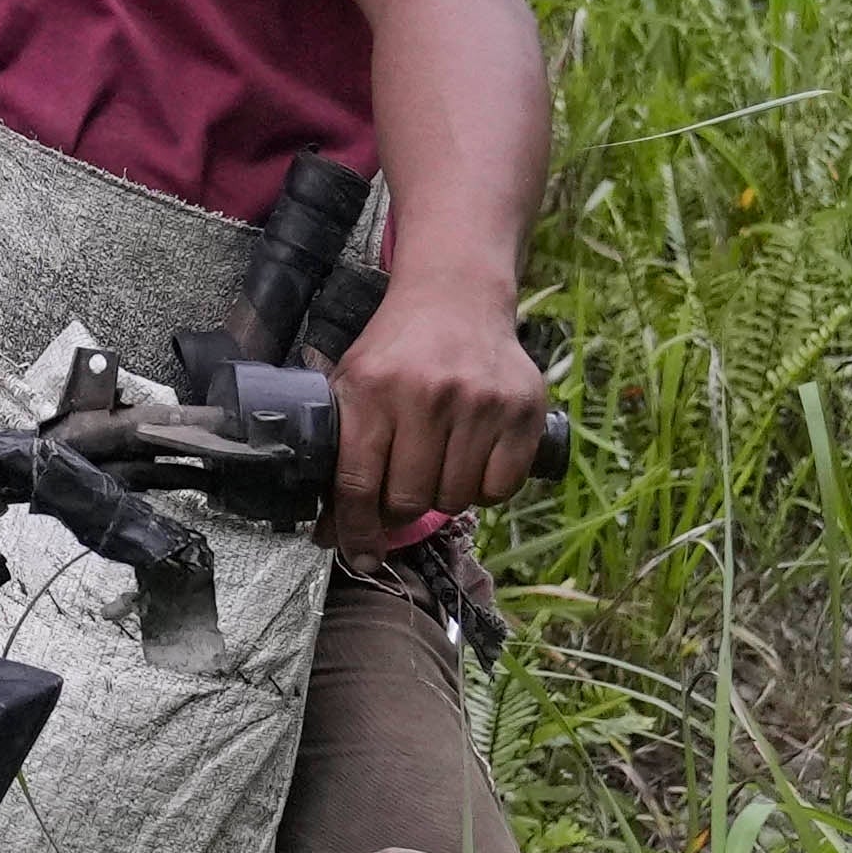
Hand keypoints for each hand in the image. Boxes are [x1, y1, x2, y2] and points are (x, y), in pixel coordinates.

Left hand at [325, 268, 549, 557]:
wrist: (455, 298)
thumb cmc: (397, 350)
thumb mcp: (353, 385)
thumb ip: (339, 453)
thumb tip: (328, 532)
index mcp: (374, 389)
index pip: (359, 484)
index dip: (356, 531)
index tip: (360, 554)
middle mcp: (429, 394)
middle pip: (410, 500)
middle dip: (401, 507)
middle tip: (403, 488)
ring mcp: (481, 401)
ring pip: (456, 499)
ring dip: (444, 495)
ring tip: (439, 462)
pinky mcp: (522, 409)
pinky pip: (500, 489)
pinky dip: (485, 488)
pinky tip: (473, 458)